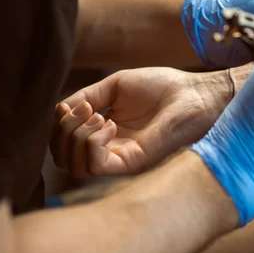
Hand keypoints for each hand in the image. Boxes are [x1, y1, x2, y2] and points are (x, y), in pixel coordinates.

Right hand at [50, 68, 230, 176]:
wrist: (195, 93)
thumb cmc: (163, 87)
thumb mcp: (115, 86)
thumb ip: (86, 97)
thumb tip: (58, 110)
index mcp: (105, 134)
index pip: (64, 144)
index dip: (59, 125)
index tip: (75, 104)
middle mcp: (111, 150)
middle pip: (63, 158)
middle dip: (62, 131)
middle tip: (85, 110)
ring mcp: (121, 158)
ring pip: (75, 166)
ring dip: (76, 136)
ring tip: (99, 115)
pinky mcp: (134, 161)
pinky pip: (95, 165)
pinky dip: (92, 141)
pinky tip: (109, 123)